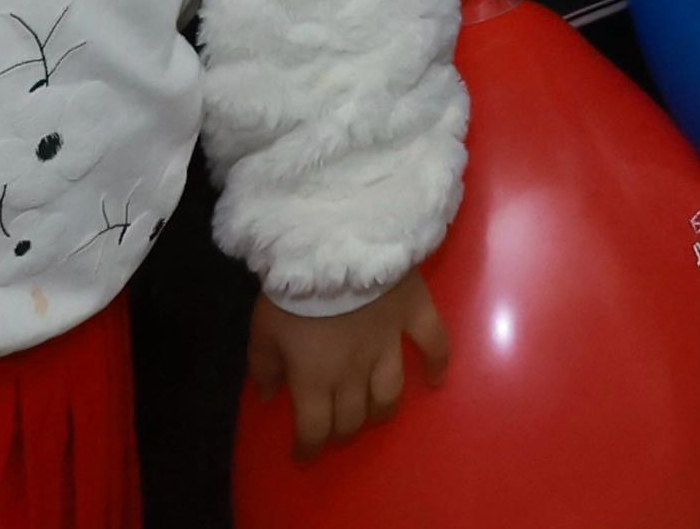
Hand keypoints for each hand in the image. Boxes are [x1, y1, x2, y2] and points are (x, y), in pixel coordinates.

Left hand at [247, 274, 450, 456]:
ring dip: (382, 411)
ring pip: (389, 393)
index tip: (305, 454)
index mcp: (315, 379)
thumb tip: (269, 395)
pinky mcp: (413, 315)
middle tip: (336, 429)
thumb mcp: (261, 328)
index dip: (310, 448)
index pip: (316, 429)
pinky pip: (433, 344)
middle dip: (343, 430)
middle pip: (353, 416)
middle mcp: (355, 372)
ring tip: (376, 415)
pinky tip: (436, 380)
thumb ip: (263, 365)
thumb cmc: (292, 289)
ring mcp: (389, 345)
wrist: (333, 244)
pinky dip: (437, 365)